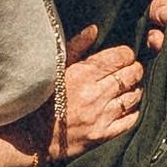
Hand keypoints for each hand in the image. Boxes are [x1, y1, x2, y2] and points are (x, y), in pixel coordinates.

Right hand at [53, 23, 144, 156]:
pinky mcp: (102, 135)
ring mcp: (100, 117)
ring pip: (134, 97)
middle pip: (132, 75)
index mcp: (81, 75)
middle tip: (131, 70)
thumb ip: (76, 47)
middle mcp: (94, 95)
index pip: (120, 57)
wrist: (31, 137)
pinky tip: (126, 106)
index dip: (126, 54)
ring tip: (128, 87)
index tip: (124, 56)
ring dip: (135, 89)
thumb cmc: (41, 99)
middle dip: (134, 69)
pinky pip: (130, 120)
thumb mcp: (54, 69)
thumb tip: (94, 30)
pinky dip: (133, 111)